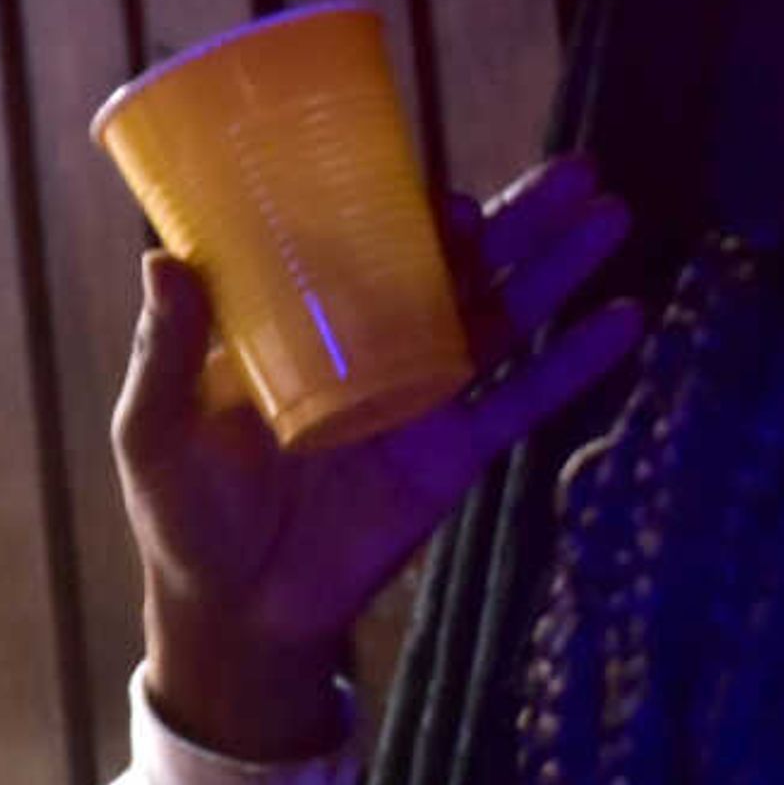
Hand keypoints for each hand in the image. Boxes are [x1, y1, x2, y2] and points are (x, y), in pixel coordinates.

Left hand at [117, 156, 642, 760]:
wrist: (239, 613)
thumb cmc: (183, 516)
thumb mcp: (157, 431)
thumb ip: (165, 352)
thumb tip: (163, 258)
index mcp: (302, 323)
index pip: (365, 244)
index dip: (409, 211)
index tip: (444, 192)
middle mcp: (370, 344)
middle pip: (455, 267)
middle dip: (516, 218)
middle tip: (576, 171)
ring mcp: (419, 398)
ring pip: (502, 317)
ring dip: (556, 267)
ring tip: (610, 211)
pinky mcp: (453, 455)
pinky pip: (522, 400)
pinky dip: (574, 363)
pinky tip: (626, 320)